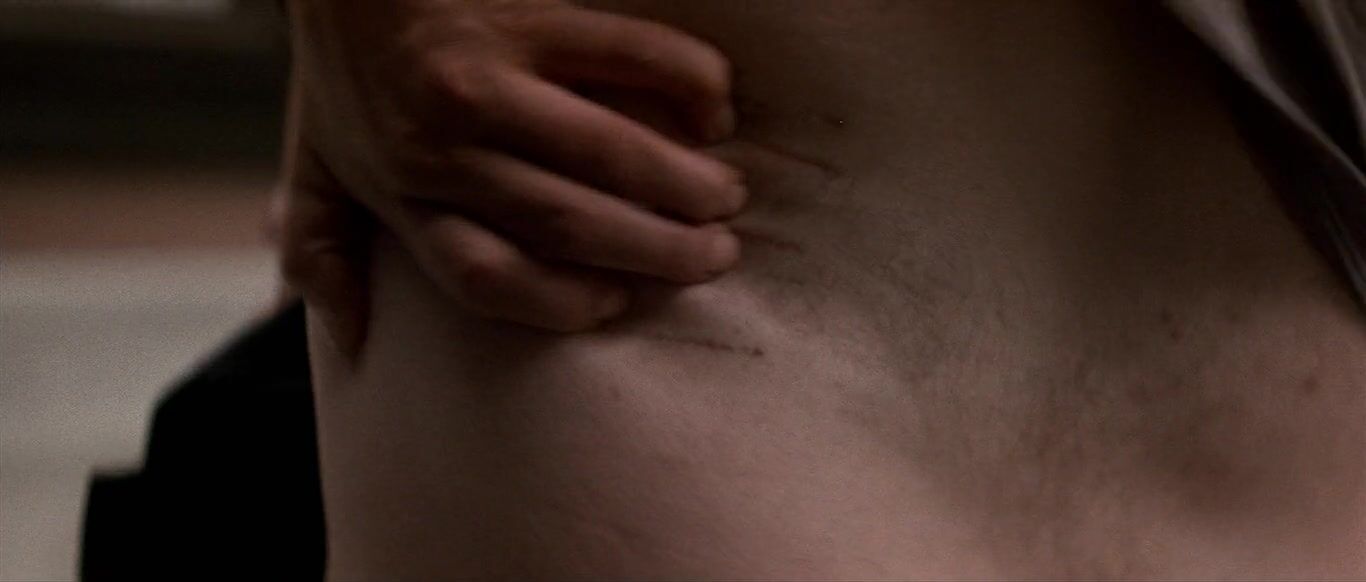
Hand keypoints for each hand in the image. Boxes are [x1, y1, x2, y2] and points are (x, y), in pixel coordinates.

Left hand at [281, 0, 745, 356]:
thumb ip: (322, 249)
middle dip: (656, 248)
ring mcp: (482, 79)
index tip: (617, 300)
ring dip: (681, 183)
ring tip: (727, 198)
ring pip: (602, 152)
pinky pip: (623, 54)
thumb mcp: (314, 164)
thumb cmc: (342, 70)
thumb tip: (352, 341)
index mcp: (397, 194)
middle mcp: (439, 146)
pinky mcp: (522, 16)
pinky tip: (714, 107)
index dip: (561, 302)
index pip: (486, 275)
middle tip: (714, 256)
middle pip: (565, 222)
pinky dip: (683, 80)